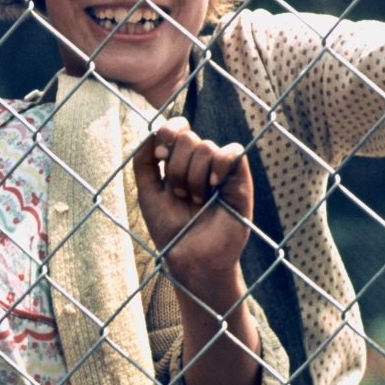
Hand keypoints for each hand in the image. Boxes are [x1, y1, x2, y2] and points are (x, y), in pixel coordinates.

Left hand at [133, 117, 252, 291]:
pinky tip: (213, 187)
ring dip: (194, 177)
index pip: (177, 127)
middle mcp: (201, 163)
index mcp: (180, 161)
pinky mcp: (240, 182)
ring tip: (196, 200)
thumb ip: (144, 161)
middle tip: (180, 194)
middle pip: (189, 137)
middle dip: (177, 168)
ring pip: (207, 147)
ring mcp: (221, 171)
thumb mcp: (147, 192)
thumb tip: (152, 132)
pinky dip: (220, 165)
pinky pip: (234, 153)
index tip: (160, 155)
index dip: (167, 132)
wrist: (190, 257)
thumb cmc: (169, 228)